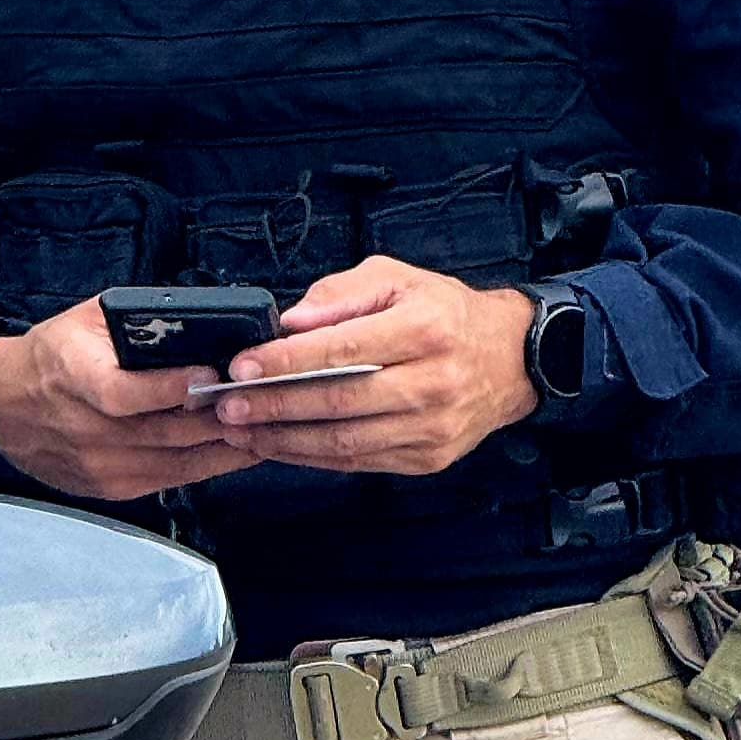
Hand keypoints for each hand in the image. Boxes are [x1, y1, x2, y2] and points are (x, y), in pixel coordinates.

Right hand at [0, 295, 261, 501]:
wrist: (4, 406)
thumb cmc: (55, 354)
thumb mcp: (84, 319)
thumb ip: (136, 320)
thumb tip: (203, 318)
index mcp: (71, 374)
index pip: (122, 393)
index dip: (169, 388)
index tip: (209, 373)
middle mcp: (82, 427)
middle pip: (161, 432)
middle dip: (218, 418)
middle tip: (262, 400)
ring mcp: (97, 464)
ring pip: (175, 462)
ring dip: (224, 446)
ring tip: (264, 424)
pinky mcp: (110, 488)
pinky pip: (171, 480)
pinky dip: (209, 465)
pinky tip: (239, 449)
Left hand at [208, 258, 538, 475]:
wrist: (512, 359)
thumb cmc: (447, 313)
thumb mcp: (398, 277)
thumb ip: (340, 293)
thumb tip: (291, 322)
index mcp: (424, 329)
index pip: (342, 349)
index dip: (285, 361)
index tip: (242, 365)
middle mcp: (432, 382)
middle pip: (339, 401)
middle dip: (274, 406)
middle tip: (228, 406)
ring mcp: (432, 427)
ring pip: (346, 440)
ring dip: (285, 440)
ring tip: (242, 431)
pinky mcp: (428, 458)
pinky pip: (360, 461)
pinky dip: (314, 456)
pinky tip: (280, 446)